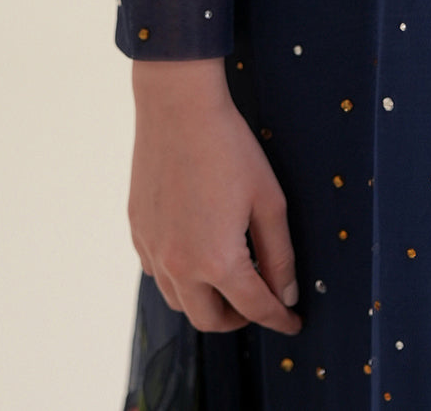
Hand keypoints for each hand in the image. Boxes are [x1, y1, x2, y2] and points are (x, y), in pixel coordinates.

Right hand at [129, 58, 302, 334]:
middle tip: (260, 301)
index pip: (254, 308)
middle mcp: (178, 265)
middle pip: (209, 320)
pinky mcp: (137, 232)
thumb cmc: (229, 148)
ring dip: (206, 301)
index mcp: (216, 261)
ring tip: (229, 279)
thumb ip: (279, 254)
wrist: (178, 109)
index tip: (292, 322)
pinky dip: (180, 277)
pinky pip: (158, 273)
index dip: (279, 318)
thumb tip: (286, 293)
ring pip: (179, 301)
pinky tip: (196, 253)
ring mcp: (152, 250)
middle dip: (239, 319)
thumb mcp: (268, 200)